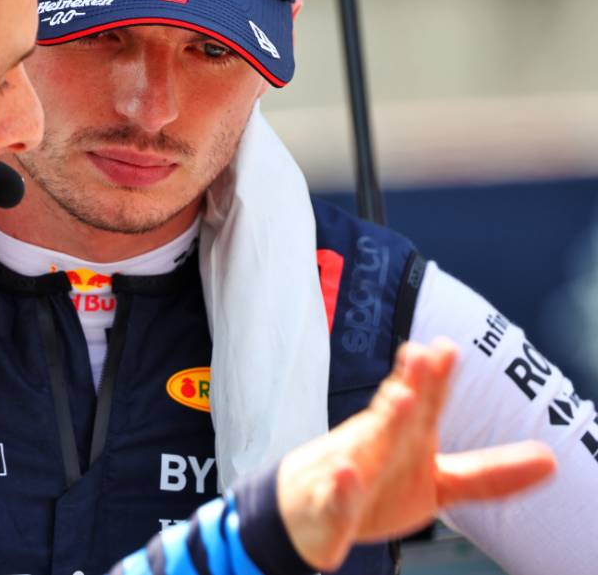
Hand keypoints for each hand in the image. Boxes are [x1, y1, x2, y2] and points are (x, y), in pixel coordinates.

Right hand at [276, 339, 555, 571]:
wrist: (306, 508)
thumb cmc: (377, 485)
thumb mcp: (439, 483)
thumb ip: (490, 474)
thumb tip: (552, 460)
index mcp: (404, 440)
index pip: (424, 406)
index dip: (435, 379)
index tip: (447, 348)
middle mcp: (375, 449)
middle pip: (394, 417)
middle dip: (409, 388)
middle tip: (420, 356)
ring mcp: (349, 476)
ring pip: (364, 449)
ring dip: (381, 424)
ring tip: (400, 399)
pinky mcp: (328, 510)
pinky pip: (333, 502)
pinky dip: (338, 491)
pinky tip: (346, 475)